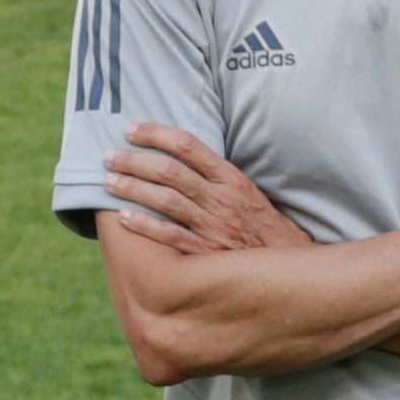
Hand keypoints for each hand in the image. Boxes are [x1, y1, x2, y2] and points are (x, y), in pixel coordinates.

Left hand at [101, 122, 312, 254]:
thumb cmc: (267, 232)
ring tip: (108, 181)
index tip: (132, 129)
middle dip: (134, 161)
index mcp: (232, 180)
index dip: (156, 134)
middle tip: (109, 156)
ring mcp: (213, 227)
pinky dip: (144, 224)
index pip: (189, 146)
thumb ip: (220, 179)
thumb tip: (183, 161)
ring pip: (165, 200)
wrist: (291, 270)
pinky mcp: (206, 253)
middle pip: (169, 171)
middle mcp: (221, 200)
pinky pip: (169, 236)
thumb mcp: (250, 196)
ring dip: (132, 188)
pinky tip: (123, 216)